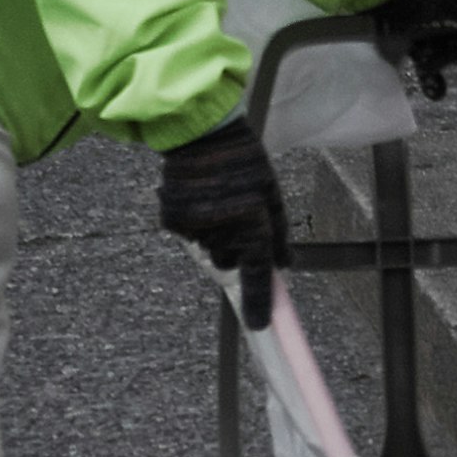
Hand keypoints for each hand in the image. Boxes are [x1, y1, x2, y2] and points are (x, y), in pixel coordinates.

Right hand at [155, 115, 288, 326]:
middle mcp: (223, 230)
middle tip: (235, 217)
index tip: (258, 324)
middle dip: (233, 248)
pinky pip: (189, 235)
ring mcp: (195, 228)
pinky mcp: (174, 221)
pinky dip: (194, 223)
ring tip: (217, 200)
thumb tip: (283, 265)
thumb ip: (277, 232)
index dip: (258, 301)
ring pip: (208, 248)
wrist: (199, 132)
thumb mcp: (271, 191)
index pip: (257, 273)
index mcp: (252, 222)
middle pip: (229, 261)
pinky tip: (199, 197)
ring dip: (215, 234)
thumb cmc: (243, 159)